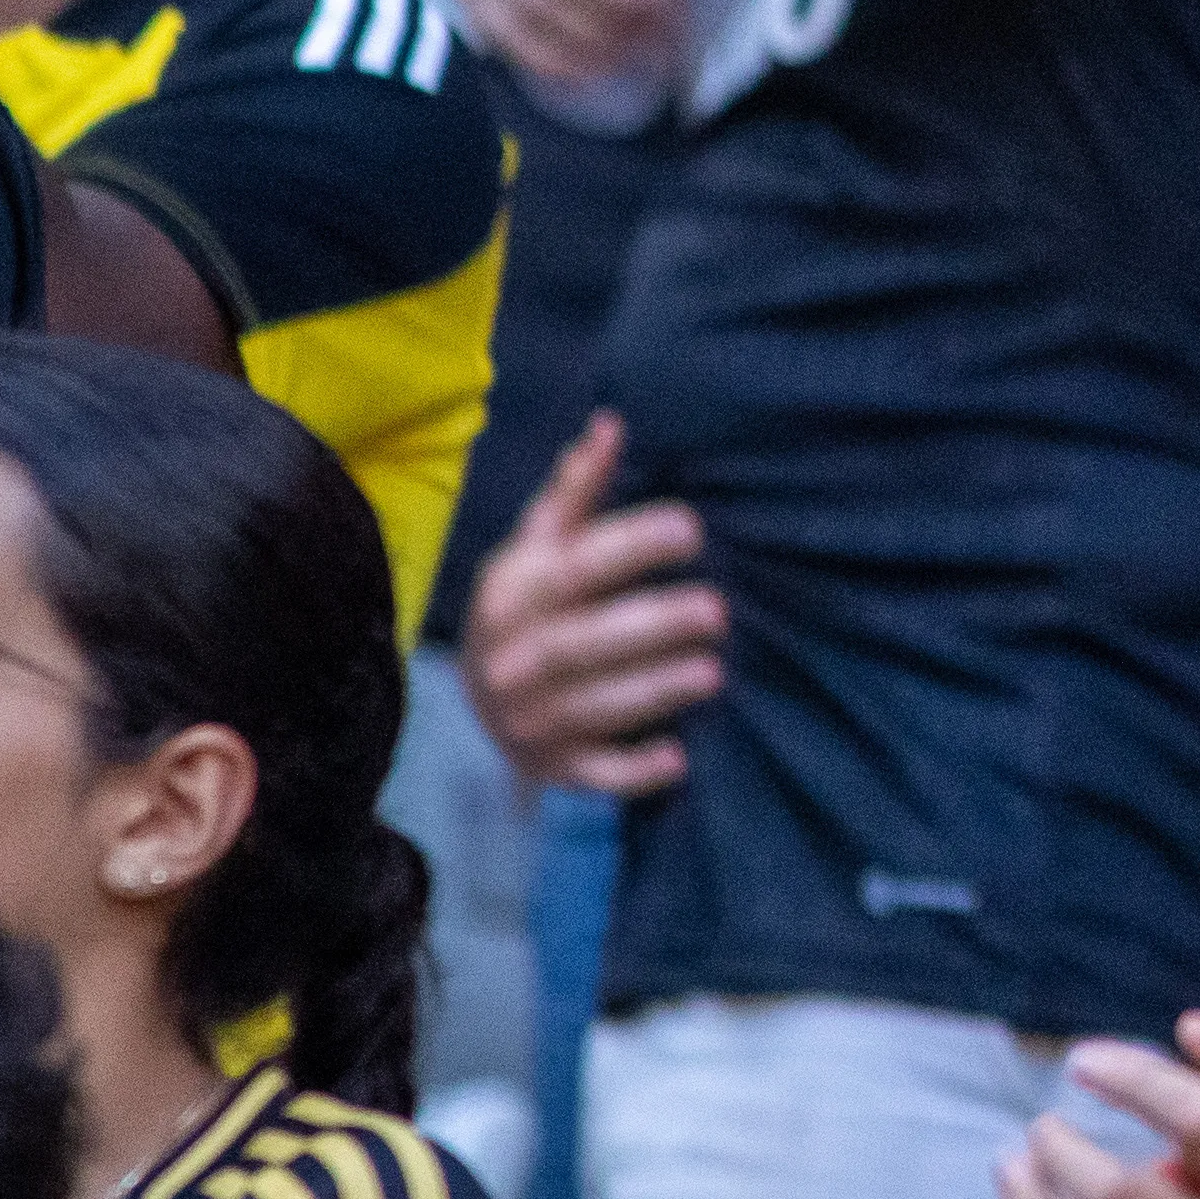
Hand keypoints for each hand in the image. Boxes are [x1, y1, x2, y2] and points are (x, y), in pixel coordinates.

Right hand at [462, 414, 724, 793]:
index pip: (570, 569)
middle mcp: (511, 659)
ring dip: (652, 691)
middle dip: (649, 627)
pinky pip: (589, 774)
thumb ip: (576, 491)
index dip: (629, 547)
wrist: (482, 691)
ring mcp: (527, 718)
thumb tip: (611, 423)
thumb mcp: (541, 544)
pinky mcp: (550, 766)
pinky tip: (677, 759)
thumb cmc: (532, 601)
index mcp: (511, 595)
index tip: (692, 529)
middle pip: (579, 645)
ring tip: (713, 671)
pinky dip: (630, 772)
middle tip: (717, 610)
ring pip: (590, 709)